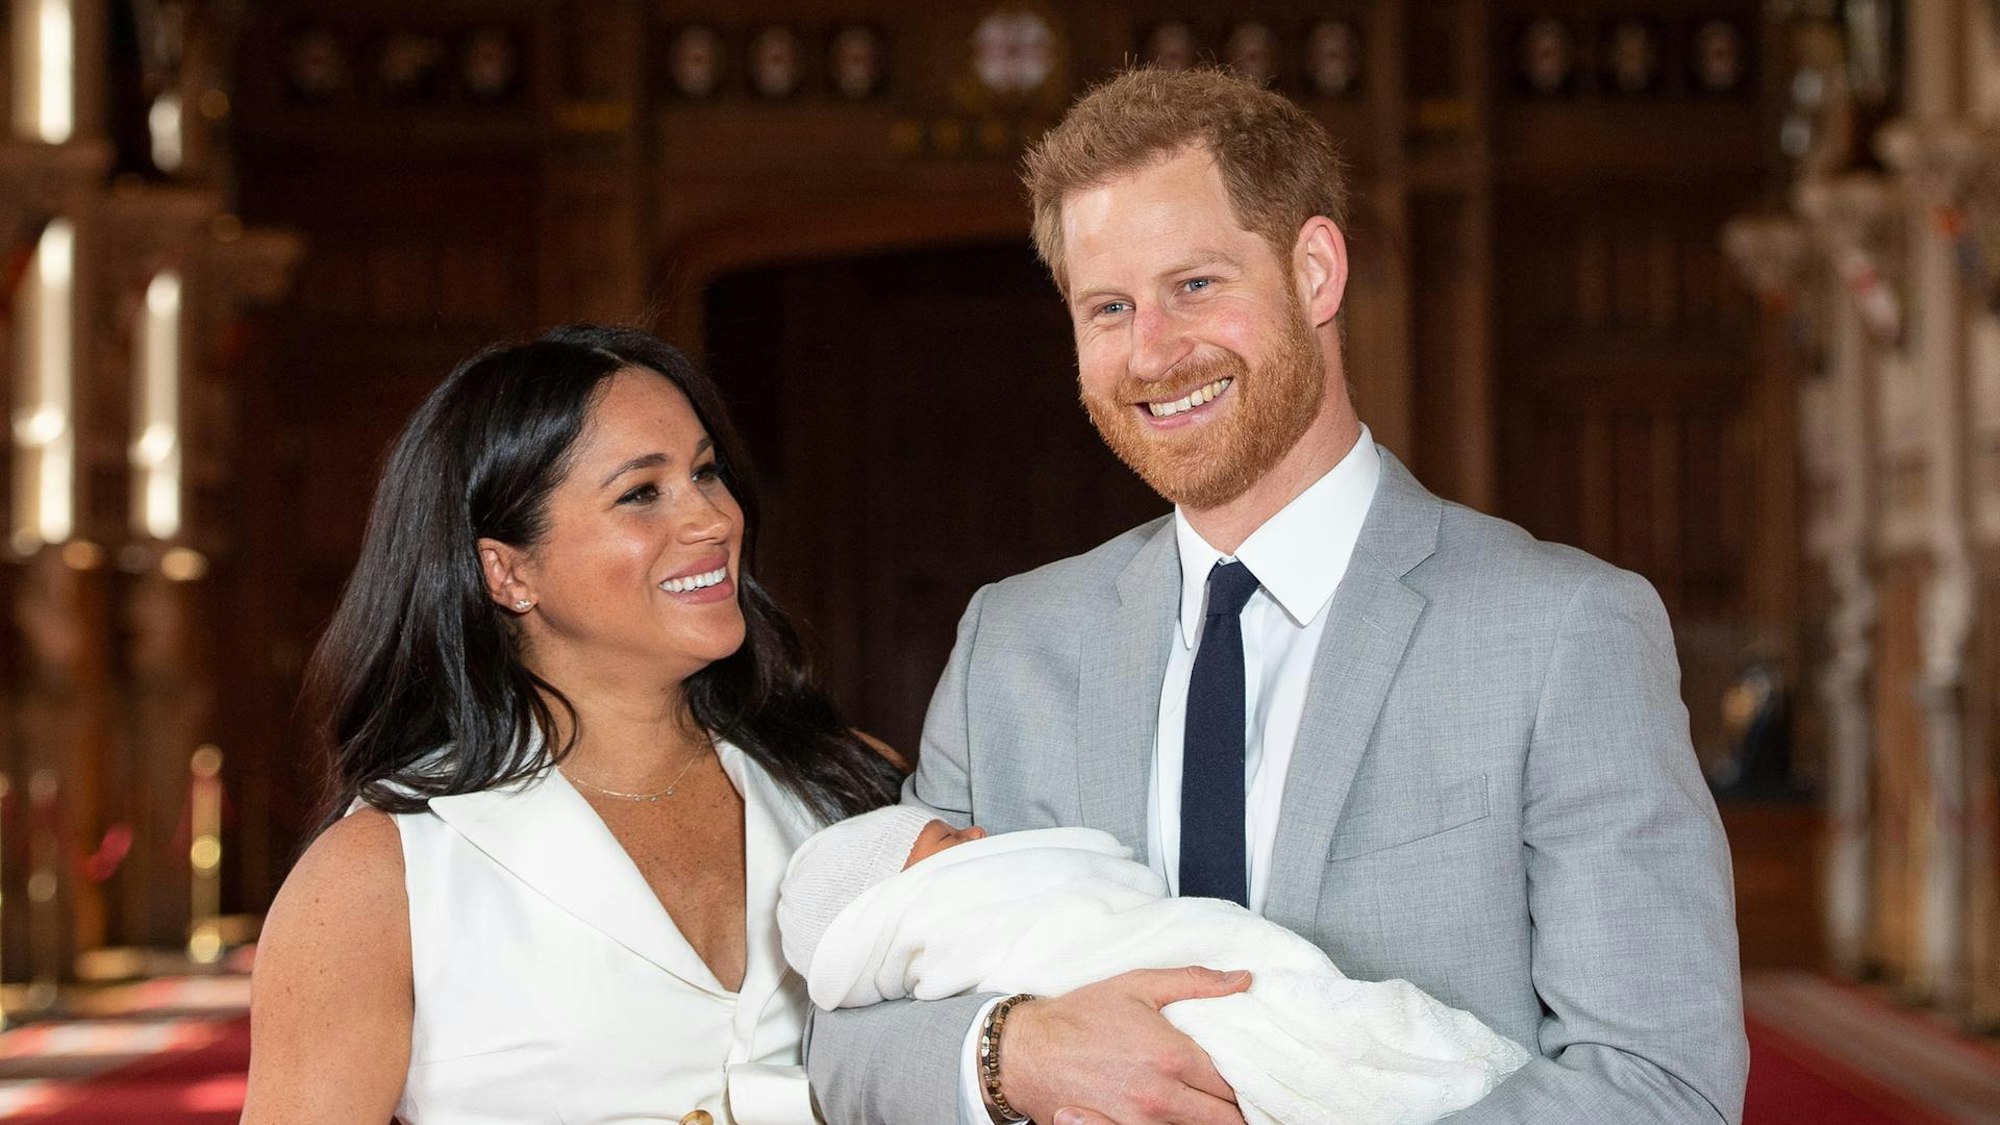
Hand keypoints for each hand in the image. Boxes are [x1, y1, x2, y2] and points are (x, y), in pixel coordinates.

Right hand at [995, 966, 1249, 1124]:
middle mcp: (1161, 1098)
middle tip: (1243, 1097)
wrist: (1026, 1052)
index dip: (1248, 1081)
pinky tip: (1182, 1112)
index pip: (1234, 1083)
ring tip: (1215, 1105)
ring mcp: (1141, 1124)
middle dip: (1238, 1109)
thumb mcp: (1137, 986)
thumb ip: (1195, 982)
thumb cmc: (1079, 1016)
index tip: (1252, 1074)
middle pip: (1225, 1119)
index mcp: (1172, 1058)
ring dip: (1212, 1119)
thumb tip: (1242, 980)